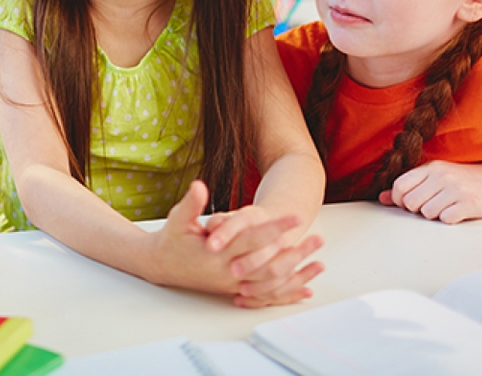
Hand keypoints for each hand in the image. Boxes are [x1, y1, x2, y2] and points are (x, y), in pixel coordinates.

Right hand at [145, 182, 321, 306]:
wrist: (161, 266)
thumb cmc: (171, 240)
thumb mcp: (177, 219)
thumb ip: (190, 203)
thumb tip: (199, 186)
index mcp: (216, 253)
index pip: (251, 239)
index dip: (274, 228)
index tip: (295, 217)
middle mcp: (228, 271)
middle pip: (268, 264)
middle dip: (295, 252)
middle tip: (318, 239)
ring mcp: (233, 284)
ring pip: (271, 283)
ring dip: (296, 274)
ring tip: (319, 263)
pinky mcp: (236, 291)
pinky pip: (266, 296)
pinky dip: (286, 293)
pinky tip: (305, 290)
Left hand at [379, 160, 481, 223]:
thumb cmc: (466, 182)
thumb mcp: (437, 178)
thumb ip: (410, 186)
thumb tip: (382, 198)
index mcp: (431, 168)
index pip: (400, 185)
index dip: (399, 200)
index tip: (409, 205)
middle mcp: (442, 176)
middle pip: (411, 202)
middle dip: (418, 210)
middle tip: (432, 208)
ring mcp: (456, 189)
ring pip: (427, 213)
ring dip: (435, 216)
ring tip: (448, 208)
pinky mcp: (470, 203)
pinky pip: (446, 219)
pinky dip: (449, 220)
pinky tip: (458, 213)